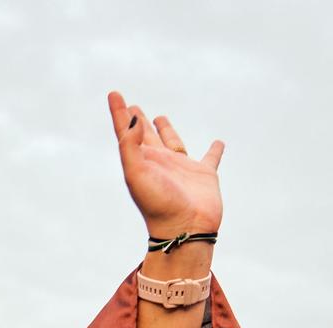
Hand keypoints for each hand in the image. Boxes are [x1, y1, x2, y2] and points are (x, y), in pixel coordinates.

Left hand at [107, 90, 221, 237]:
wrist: (184, 229)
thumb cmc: (157, 204)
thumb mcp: (135, 173)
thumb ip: (130, 145)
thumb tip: (133, 120)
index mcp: (141, 161)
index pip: (126, 132)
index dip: (119, 113)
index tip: (114, 94)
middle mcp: (160, 162)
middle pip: (146, 135)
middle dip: (139, 121)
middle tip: (133, 107)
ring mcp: (182, 168)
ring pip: (173, 143)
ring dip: (167, 130)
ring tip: (160, 117)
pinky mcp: (204, 175)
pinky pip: (211, 158)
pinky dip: (215, 150)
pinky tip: (218, 143)